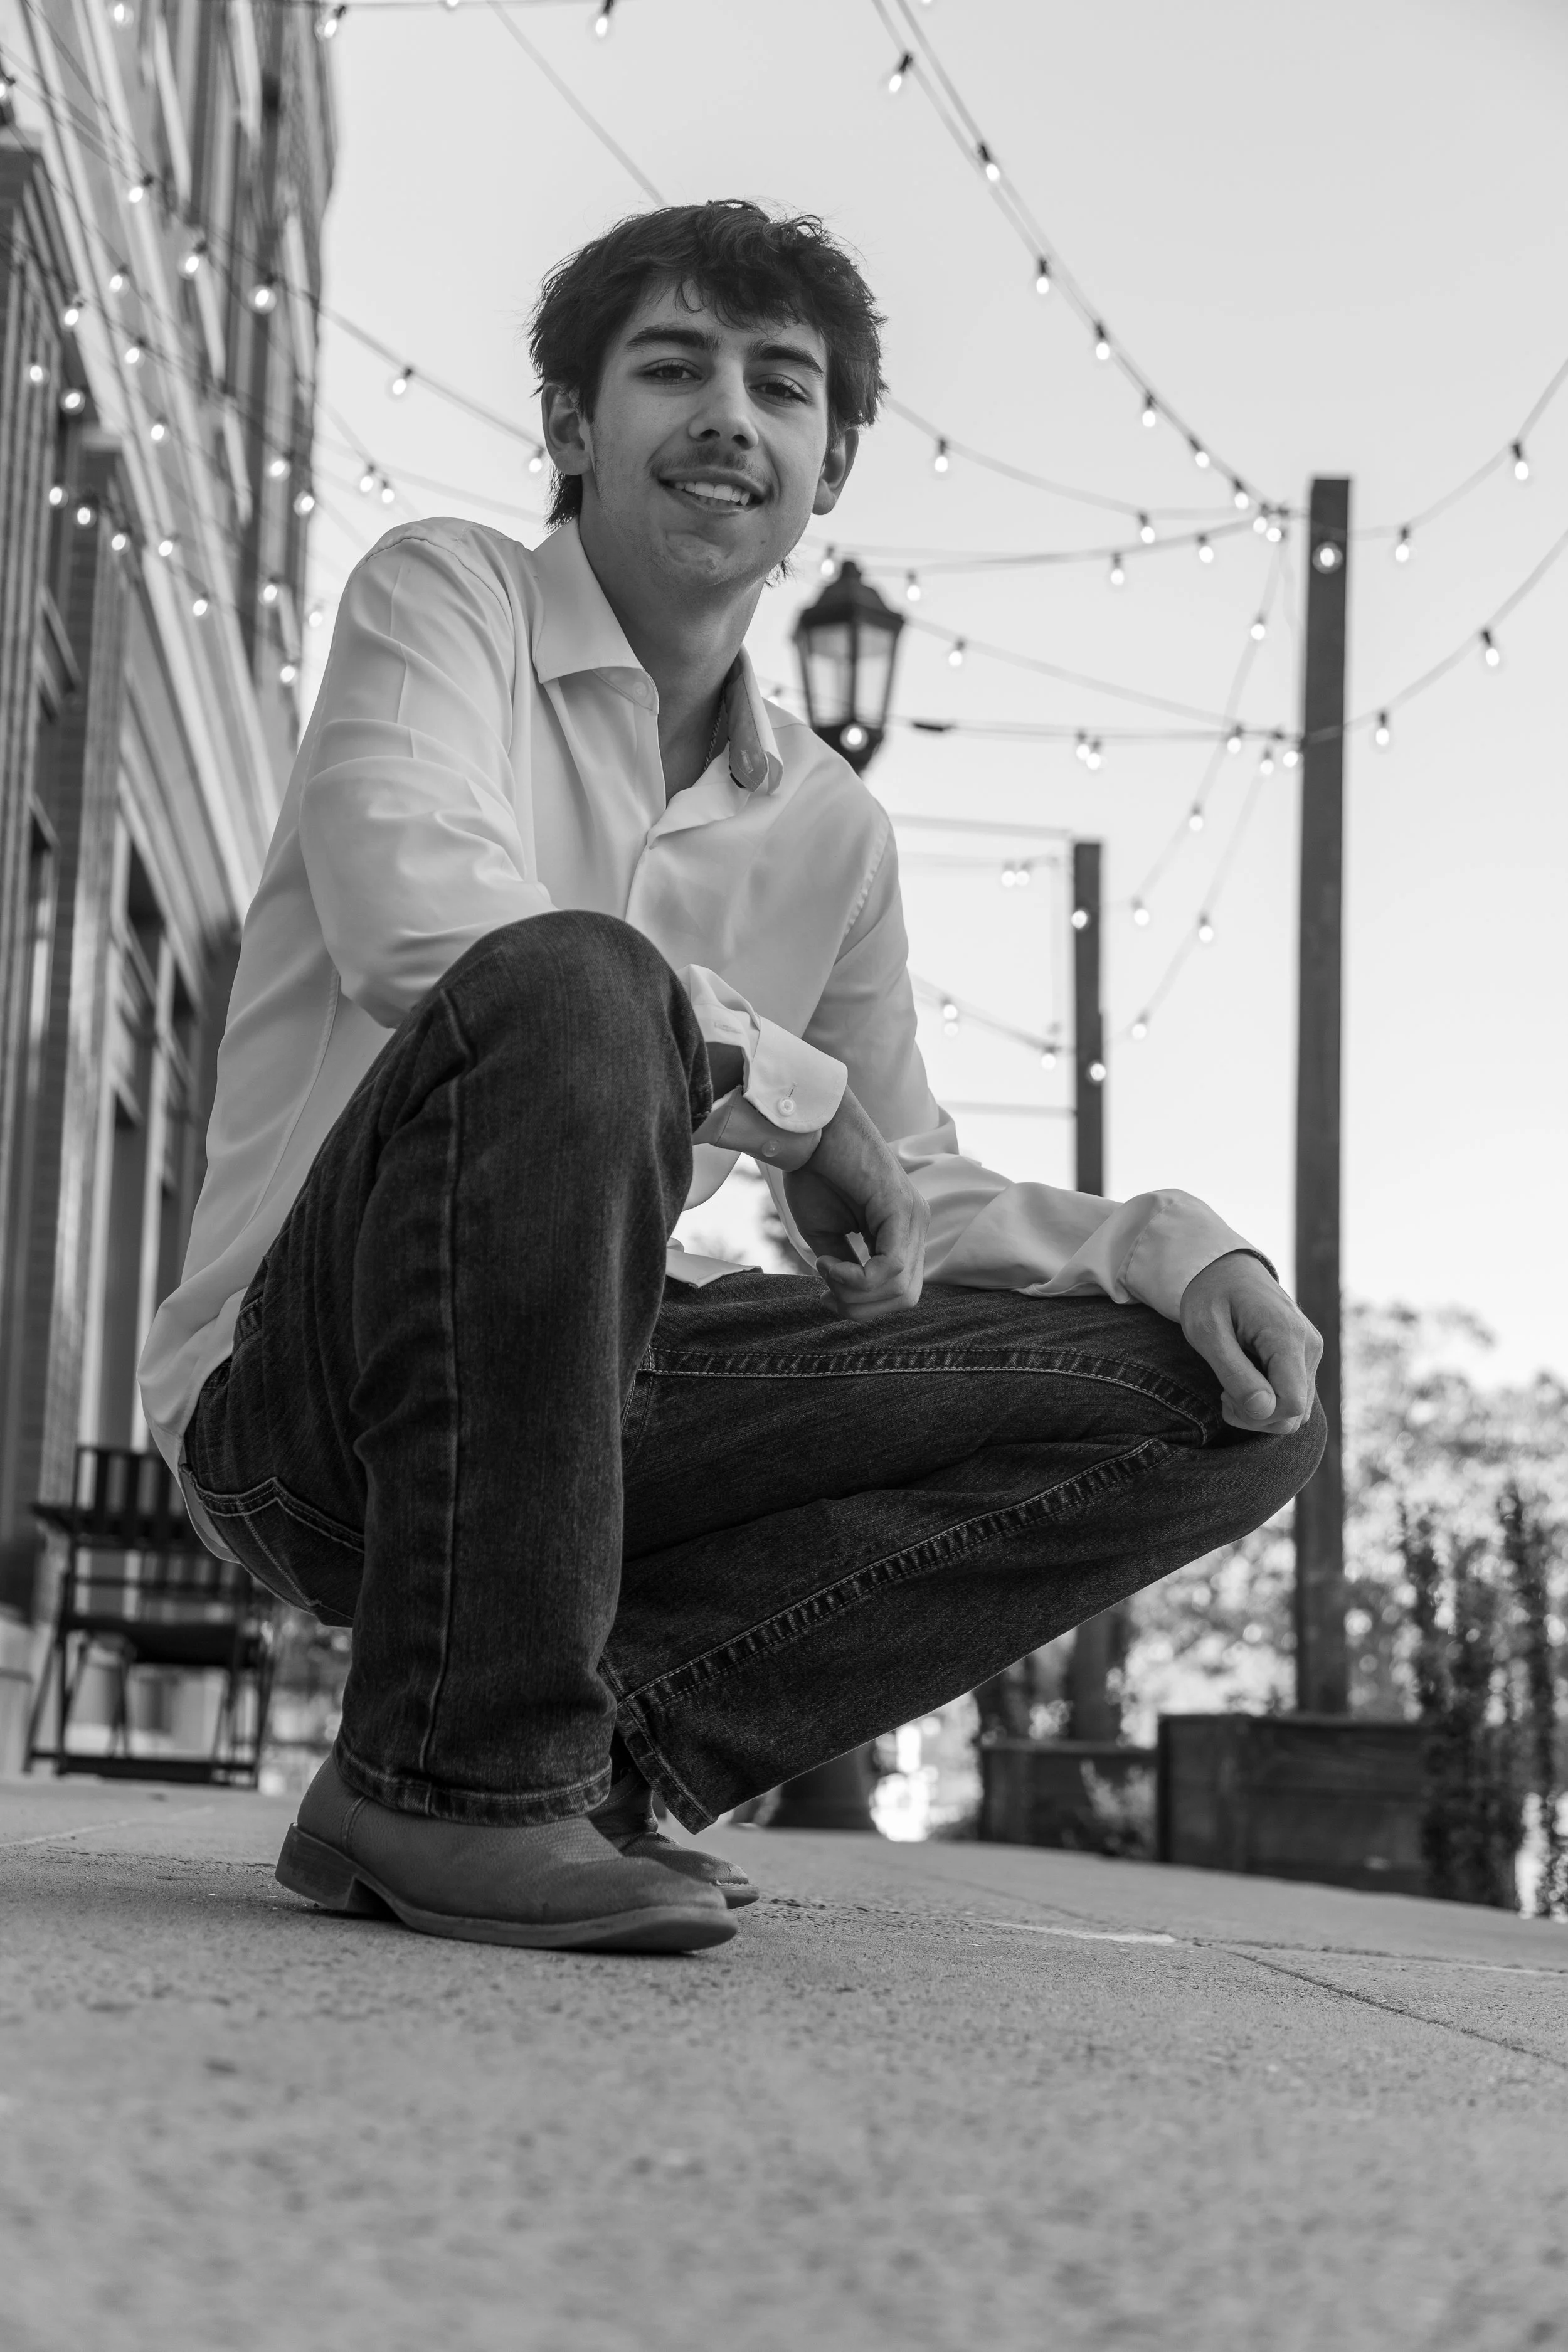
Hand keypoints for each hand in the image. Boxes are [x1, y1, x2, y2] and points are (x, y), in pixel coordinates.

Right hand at [783, 1086, 928, 1322]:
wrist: (812, 1129)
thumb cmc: (817, 1172)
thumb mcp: (828, 1233)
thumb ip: (845, 1265)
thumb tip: (846, 1294)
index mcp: (902, 1232)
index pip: (899, 1292)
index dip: (862, 1307)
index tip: (825, 1295)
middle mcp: (917, 1226)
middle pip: (905, 1299)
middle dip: (860, 1308)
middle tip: (825, 1292)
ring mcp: (914, 1218)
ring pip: (900, 1289)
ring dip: (854, 1293)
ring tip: (825, 1266)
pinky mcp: (903, 1209)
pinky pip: (891, 1268)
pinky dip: (855, 1278)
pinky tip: (829, 1261)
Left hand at [1179, 1252, 1320, 1433]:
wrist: (1225, 1268)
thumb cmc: (1210, 1295)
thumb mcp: (1206, 1331)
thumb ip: (1234, 1372)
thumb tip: (1264, 1410)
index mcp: (1286, 1336)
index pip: (1290, 1403)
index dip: (1256, 1414)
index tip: (1224, 1395)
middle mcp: (1309, 1345)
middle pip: (1295, 1413)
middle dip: (1256, 1416)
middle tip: (1224, 1392)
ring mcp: (1312, 1351)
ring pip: (1298, 1410)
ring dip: (1263, 1410)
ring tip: (1233, 1383)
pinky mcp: (1306, 1356)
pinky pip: (1296, 1396)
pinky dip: (1271, 1400)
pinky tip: (1247, 1380)